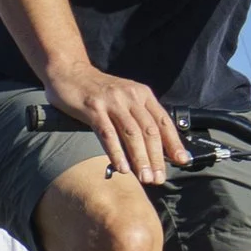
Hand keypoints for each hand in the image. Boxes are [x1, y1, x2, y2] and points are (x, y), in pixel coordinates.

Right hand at [42, 61, 188, 185]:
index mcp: (142, 94)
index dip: (174, 142)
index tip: (182, 161)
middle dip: (156, 157)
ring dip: (140, 158)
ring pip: (132, 134)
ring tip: (144, 178)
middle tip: (159, 178)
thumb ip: (137, 115)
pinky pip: (108, 134)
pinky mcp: (93, 108)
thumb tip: (152, 145)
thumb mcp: (124, 97)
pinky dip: (116, 152)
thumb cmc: (96, 90)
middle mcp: (130, 96)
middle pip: (149, 130)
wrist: (68, 72)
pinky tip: (121, 167)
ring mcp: (112, 102)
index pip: (163, 121)